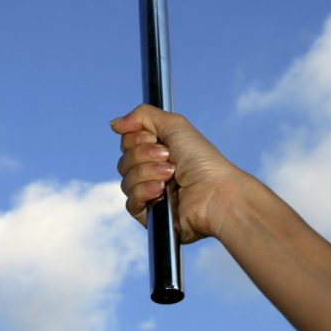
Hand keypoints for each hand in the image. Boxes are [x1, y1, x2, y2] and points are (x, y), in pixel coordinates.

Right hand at [111, 104, 241, 243]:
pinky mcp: (149, 215)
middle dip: (144, 155)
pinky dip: (144, 191)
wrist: (215, 193)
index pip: (127, 143)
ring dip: (148, 172)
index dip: (137, 138)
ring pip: (125, 180)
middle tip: (168, 156)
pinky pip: (129, 202)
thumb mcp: (174, 125)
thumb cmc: (202, 160)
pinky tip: (162, 191)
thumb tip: (114, 124)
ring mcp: (150, 194)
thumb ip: (142, 116)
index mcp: (158, 152)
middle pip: (124, 160)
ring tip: (170, 174)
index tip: (156, 139)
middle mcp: (152, 172)